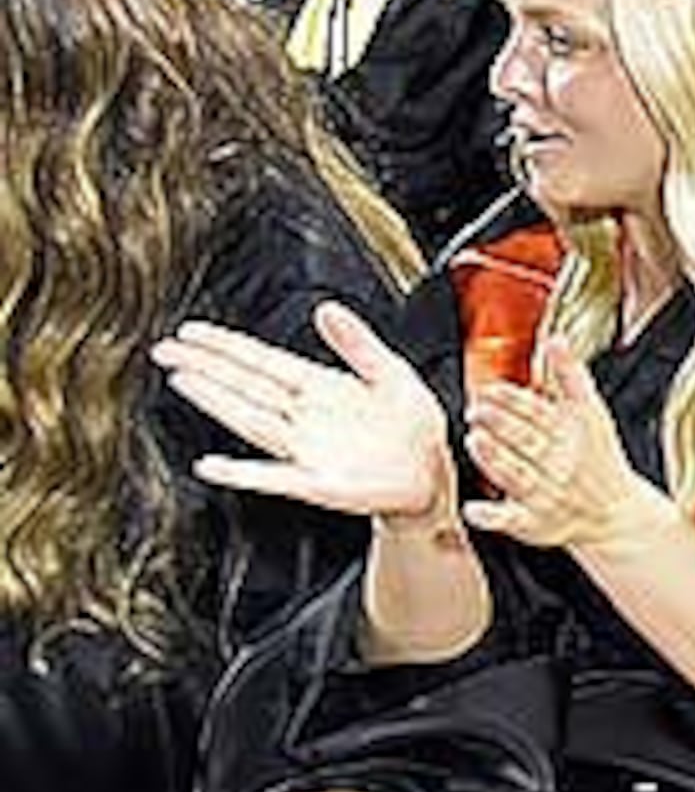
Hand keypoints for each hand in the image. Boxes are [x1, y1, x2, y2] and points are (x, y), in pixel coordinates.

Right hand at [155, 302, 456, 525]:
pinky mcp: (316, 483)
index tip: (190, 331)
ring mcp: (305, 450)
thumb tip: (326, 308)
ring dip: (217, 402)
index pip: (263, 361)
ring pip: (252, 421)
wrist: (432, 474)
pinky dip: (241, 473)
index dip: (227, 345)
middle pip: (246, 386)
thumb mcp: (391, 373)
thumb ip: (358, 343)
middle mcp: (304, 416)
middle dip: (205, 366)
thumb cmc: (411, 426)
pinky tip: (211, 466)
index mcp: (321, 387)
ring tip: (182, 380)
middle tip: (165, 350)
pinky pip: (272, 478)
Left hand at [463, 339, 659, 552]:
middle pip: (528, 440)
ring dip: (496, 459)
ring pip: (518, 475)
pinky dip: (491, 515)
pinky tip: (472, 508)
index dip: (514, 400)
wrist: (616, 513)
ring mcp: (546, 495)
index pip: (541, 413)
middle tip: (476, 411)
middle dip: (501, 424)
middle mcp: (560, 464)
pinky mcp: (534, 524)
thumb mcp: (593, 415)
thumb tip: (555, 339)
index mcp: (571, 434)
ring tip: (475, 440)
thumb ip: (571, 377)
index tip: (491, 391)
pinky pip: (511, 521)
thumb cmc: (599, 460)